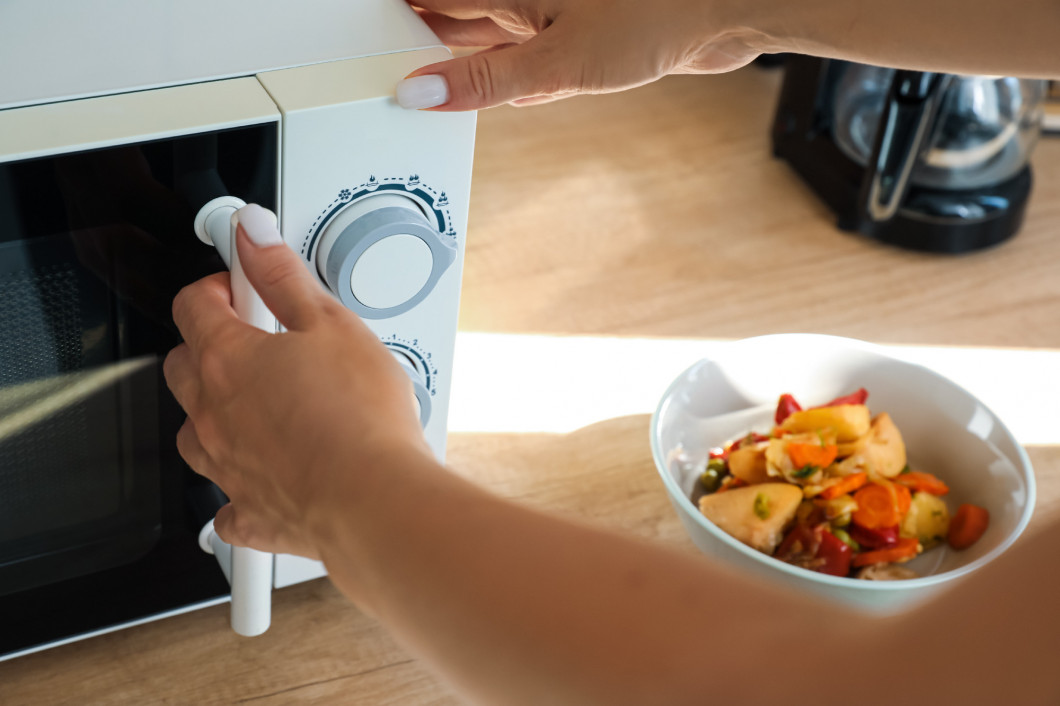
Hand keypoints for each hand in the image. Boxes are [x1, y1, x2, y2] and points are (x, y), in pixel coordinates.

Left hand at [162, 207, 432, 558]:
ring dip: (215, 413)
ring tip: (264, 406)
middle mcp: (213, 414)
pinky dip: (238, 490)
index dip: (217, 288)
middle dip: (209, 346)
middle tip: (257, 341)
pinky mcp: (250, 513)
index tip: (241, 287)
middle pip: (182, 366)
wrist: (375, 498)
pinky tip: (266, 479)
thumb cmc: (360, 417)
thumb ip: (284, 276)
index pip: (193, 306)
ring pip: (194, 432)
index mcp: (228, 359)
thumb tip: (252, 236)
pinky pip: (226, 504)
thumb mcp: (332, 323)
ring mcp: (226, 466)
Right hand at [398, 0, 764, 109]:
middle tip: (381, 76)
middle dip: (418, 44)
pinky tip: (485, 95)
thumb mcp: (558, 61)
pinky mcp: (572, 33)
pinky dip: (500, 78)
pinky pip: (518, 56)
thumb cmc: (654, 15)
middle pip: (449, 16)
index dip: (393, 22)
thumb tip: (421, 92)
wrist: (724, 11)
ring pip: (483, 38)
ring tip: (423, 92)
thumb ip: (487, 81)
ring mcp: (546, 13)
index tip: (359, 47)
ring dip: (458, 65)